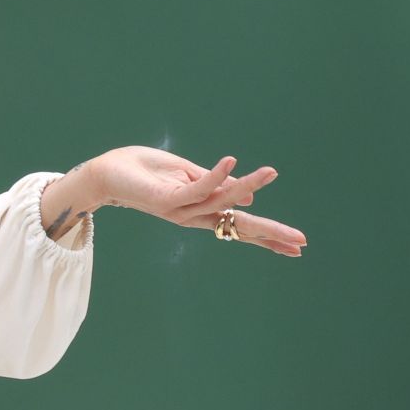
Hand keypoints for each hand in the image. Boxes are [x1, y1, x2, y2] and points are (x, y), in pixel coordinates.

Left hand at [85, 147, 306, 257]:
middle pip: (238, 227)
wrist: (108, 172)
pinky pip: (195, 188)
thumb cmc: (146, 172)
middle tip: (301, 241)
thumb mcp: (188, 175)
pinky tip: (232, 161)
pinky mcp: (166, 198)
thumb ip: (215, 184)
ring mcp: (180, 209)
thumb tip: (250, 196)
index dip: (268, 236)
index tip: (298, 247)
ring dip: (247, 183)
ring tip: (270, 171)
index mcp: (201, 211)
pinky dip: (214, 175)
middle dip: (269, 233)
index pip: (240, 226)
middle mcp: (194, 216)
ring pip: (221, 202)